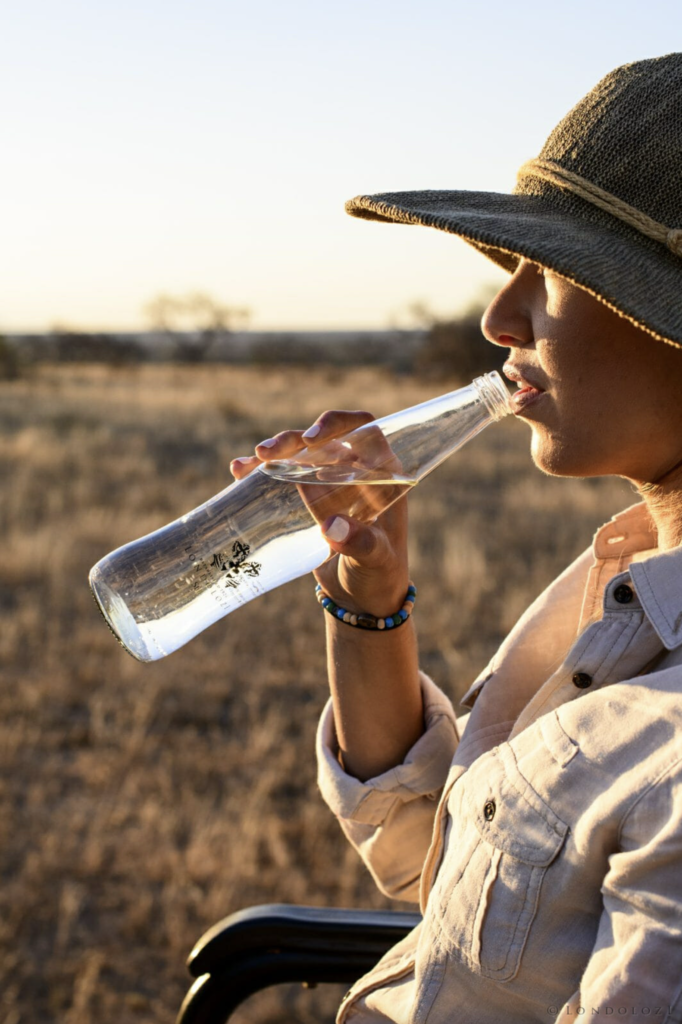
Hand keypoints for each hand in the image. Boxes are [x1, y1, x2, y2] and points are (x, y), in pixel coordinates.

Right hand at [230, 411, 409, 617]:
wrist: (361, 599)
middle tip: (265, 453)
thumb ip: (360, 543)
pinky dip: (261, 470)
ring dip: (274, 452)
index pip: (365, 429)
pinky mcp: (307, 498)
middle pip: (324, 439)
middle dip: (292, 440)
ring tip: (247, 463)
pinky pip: (283, 474)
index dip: (337, 423)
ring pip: (300, 453)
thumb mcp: (375, 560)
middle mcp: (357, 471)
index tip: (310, 439)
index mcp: (384, 474)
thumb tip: (332, 526)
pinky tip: (239, 470)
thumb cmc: (379, 576)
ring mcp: (330, 483)